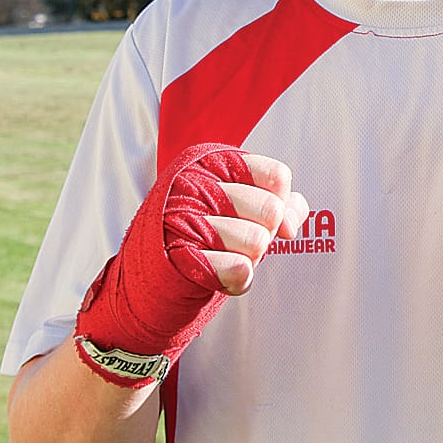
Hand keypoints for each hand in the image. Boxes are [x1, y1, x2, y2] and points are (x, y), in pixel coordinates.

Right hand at [73, 144, 307, 386]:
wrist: (149, 281)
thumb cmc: (203, 237)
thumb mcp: (239, 209)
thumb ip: (278, 203)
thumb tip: (293, 219)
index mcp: (210, 161)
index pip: (276, 177)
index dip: (284, 205)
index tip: (272, 222)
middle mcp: (193, 182)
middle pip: (270, 211)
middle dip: (264, 235)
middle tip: (238, 243)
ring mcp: (181, 218)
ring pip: (257, 242)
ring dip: (249, 260)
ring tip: (223, 257)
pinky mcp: (177, 256)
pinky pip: (239, 269)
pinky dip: (238, 279)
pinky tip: (220, 276)